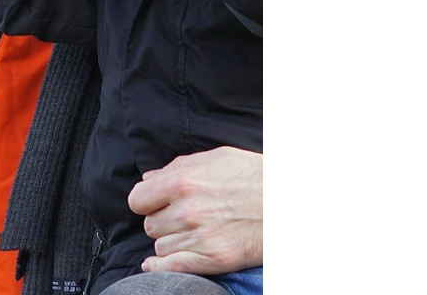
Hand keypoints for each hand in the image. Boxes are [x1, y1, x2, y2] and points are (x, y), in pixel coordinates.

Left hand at [128, 146, 262, 275]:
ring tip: (190, 232)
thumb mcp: (215, 158)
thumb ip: (177, 168)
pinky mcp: (214, 259)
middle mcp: (187, 211)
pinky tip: (155, 265)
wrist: (289, 203)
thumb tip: (149, 180)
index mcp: (183, 181)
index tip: (154, 202)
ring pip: (161, 246)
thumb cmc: (253, 175)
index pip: (138, 199)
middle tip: (180, 216)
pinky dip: (161, 269)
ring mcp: (200, 237)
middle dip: (162, 220)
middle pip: (150, 225)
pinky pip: (173, 268)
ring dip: (170, 241)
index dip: (145, 201)